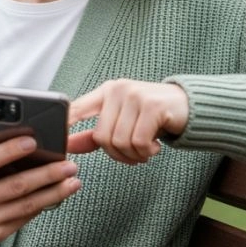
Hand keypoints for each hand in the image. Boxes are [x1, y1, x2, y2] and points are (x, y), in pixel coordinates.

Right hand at [0, 137, 80, 246]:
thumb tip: (11, 133)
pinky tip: (57, 195)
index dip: (10, 150)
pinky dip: (43, 205)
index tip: (33, 141)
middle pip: (16, 185)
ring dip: (54, 193)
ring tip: (73, 181)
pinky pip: (25, 218)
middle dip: (47, 174)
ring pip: (27, 205)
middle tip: (68, 165)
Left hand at [66, 80, 188, 164]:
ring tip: (146, 150)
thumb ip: (95, 133)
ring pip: (120, 142)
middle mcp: (117, 90)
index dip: (64, 126)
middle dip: (117, 154)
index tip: (57, 142)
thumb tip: (68, 146)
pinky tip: (155, 146)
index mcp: (105, 92)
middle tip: (133, 155)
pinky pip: (139, 142)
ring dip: (134, 155)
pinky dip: (147, 152)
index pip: (76, 109)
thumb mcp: (121, 121)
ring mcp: (135, 96)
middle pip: (102, 137)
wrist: (189, 105)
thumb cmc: (152, 115)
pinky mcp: (152, 106)